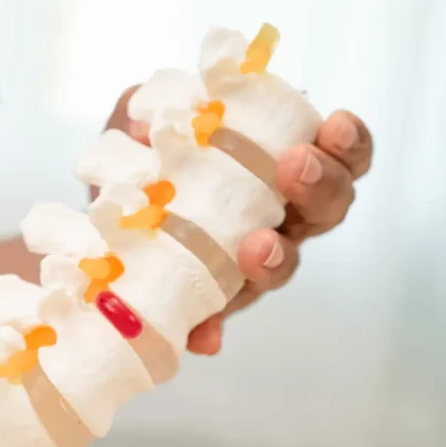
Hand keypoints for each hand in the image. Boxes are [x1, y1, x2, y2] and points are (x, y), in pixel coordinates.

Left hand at [105, 85, 372, 354]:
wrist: (98, 213)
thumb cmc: (141, 155)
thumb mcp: (139, 121)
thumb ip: (144, 111)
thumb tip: (145, 128)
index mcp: (278, 165)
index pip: (338, 155)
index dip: (347, 143)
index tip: (335, 124)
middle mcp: (279, 216)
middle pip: (328, 208)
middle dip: (321, 186)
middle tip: (295, 165)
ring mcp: (247, 261)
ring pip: (285, 265)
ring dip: (276, 258)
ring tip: (258, 247)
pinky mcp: (208, 300)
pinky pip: (216, 317)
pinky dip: (210, 325)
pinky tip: (205, 335)